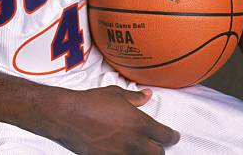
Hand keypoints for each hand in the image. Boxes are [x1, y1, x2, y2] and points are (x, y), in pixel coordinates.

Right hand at [43, 85, 179, 153]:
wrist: (69, 116)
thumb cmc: (90, 102)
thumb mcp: (115, 94)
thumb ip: (135, 97)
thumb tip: (147, 95)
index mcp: (139, 123)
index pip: (165, 135)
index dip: (172, 136)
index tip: (173, 135)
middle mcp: (134, 142)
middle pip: (159, 153)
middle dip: (160, 148)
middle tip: (157, 143)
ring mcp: (122, 154)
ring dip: (144, 154)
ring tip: (140, 148)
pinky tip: (123, 151)